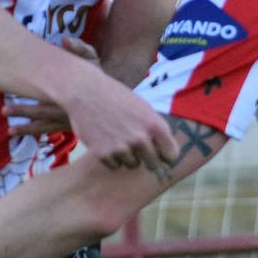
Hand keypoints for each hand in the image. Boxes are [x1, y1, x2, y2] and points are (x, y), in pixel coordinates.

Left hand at [4, 37, 96, 135]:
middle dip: (23, 111)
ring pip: (46, 125)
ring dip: (28, 128)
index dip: (29, 92)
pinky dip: (38, 132)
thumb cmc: (98, 75)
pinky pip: (52, 130)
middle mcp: (68, 109)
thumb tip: (64, 40)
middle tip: (4, 111)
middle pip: (42, 112)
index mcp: (70, 92)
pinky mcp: (72, 127)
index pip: (46, 92)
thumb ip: (80, 48)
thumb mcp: (92, 59)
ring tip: (11, 131)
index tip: (13, 91)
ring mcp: (70, 121)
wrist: (115, 99)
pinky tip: (24, 133)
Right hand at [59, 66, 178, 173]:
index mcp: (154, 125)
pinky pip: (114, 165)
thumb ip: (155, 129)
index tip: (160, 152)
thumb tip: (167, 152)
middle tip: (137, 146)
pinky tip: (106, 140)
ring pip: (132, 164)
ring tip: (117, 137)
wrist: (85, 91)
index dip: (165, 154)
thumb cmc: (116, 97)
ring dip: (127, 156)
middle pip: (153, 164)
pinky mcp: (103, 154)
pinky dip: (111, 157)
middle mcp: (140, 139)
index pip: (171, 155)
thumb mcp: (143, 107)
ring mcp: (121, 148)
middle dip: (147, 157)